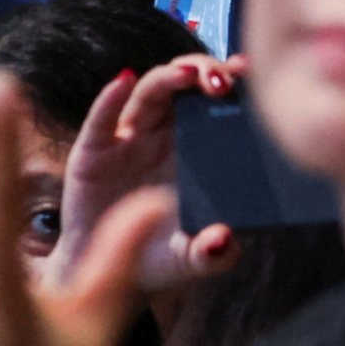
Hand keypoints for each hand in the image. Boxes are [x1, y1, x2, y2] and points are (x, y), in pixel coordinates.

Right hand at [57, 57, 246, 294]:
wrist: (103, 274)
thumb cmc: (154, 259)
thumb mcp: (188, 259)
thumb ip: (211, 253)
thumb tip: (224, 240)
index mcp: (195, 150)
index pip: (216, 103)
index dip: (232, 82)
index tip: (251, 73)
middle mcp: (164, 135)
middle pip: (185, 86)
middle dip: (205, 71)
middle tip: (223, 78)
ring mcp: (128, 139)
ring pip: (149, 92)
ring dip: (168, 77)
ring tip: (186, 75)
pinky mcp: (93, 151)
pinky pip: (102, 118)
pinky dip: (110, 96)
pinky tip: (123, 81)